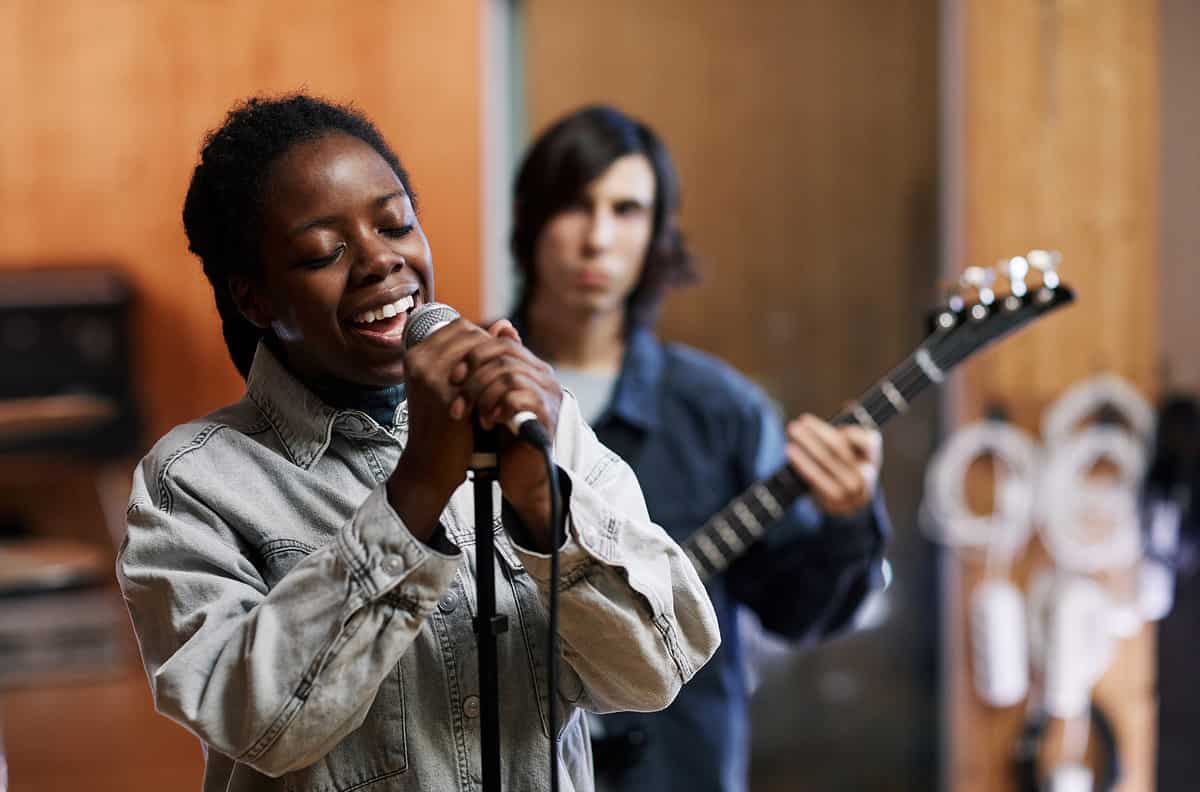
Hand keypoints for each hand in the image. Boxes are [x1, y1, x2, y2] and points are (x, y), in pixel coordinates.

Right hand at [387, 317, 483, 540]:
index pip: (460, 326)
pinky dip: (496, 385)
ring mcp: (431, 377)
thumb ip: (475, 354)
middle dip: (492, 352)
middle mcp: (420, 361)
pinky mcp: (446, 396)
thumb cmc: (443, 424)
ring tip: (500, 387)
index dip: (482, 340)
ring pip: (479, 353)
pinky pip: (482, 376)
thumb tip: (507, 324)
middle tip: (501, 375)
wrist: (429, 464)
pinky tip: (501, 398)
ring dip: (495, 367)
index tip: (493, 362)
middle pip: (471, 335)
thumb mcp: (452, 384)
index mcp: (416, 354)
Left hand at [455, 320, 562, 548]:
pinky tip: (486, 423)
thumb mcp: (489, 400)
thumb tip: (471, 351)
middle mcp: (545, 377)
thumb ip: (485, 374)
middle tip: (458, 399)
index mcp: (532, 368)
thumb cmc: (503, 437)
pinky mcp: (546, 416)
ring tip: (470, 415)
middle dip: (473, 376)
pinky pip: (517, 398)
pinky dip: (495, 408)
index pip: (502, 343)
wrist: (521, 475)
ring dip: (481, 395)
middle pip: (504, 355)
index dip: (474, 355)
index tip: (453, 377)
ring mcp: (548, 395)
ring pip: (508, 375)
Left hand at [784, 414, 881, 516]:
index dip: (850, 432)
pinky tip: (791, 452)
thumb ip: (851, 428)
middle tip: (799, 423)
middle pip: (839, 448)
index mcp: (873, 455)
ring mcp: (852, 490)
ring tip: (792, 432)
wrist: (849, 502)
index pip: (867, 440)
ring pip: (826, 462)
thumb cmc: (848, 465)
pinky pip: (817, 478)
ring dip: (807, 445)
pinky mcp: (835, 501)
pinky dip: (803, 463)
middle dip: (817, 433)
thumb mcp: (855, 447)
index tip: (833, 424)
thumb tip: (849, 405)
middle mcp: (866, 474)